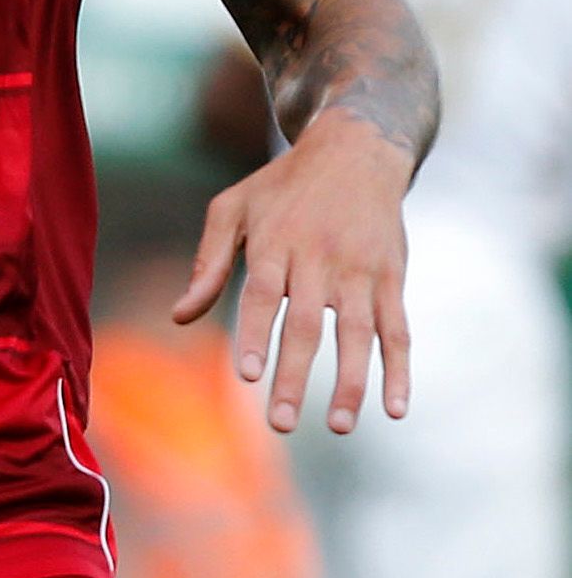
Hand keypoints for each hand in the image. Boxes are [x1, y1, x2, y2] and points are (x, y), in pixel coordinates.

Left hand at [173, 106, 414, 433]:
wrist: (357, 150)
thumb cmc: (281, 186)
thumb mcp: (233, 208)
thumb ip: (207, 263)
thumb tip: (179, 317)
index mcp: (275, 242)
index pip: (261, 294)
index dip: (255, 333)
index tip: (246, 374)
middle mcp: (320, 258)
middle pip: (306, 324)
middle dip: (295, 376)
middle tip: (280, 424)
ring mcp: (361, 270)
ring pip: (357, 333)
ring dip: (351, 383)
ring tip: (337, 427)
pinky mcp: (391, 278)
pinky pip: (398, 330)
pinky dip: (399, 369)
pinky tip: (395, 408)